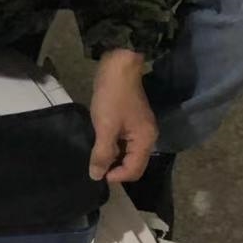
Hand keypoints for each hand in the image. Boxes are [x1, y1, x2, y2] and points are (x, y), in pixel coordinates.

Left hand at [88, 50, 158, 183]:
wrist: (118, 66)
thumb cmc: (113, 97)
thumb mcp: (105, 127)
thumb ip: (102, 153)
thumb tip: (96, 176)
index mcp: (145, 140)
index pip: (134, 171)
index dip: (116, 176)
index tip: (97, 172)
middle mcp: (147, 138)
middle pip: (133, 165)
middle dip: (115, 169)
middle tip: (95, 165)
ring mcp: (140, 131)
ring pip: (127, 155)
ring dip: (113, 159)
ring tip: (96, 156)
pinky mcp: (132, 124)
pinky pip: (124, 144)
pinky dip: (113, 148)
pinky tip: (100, 145)